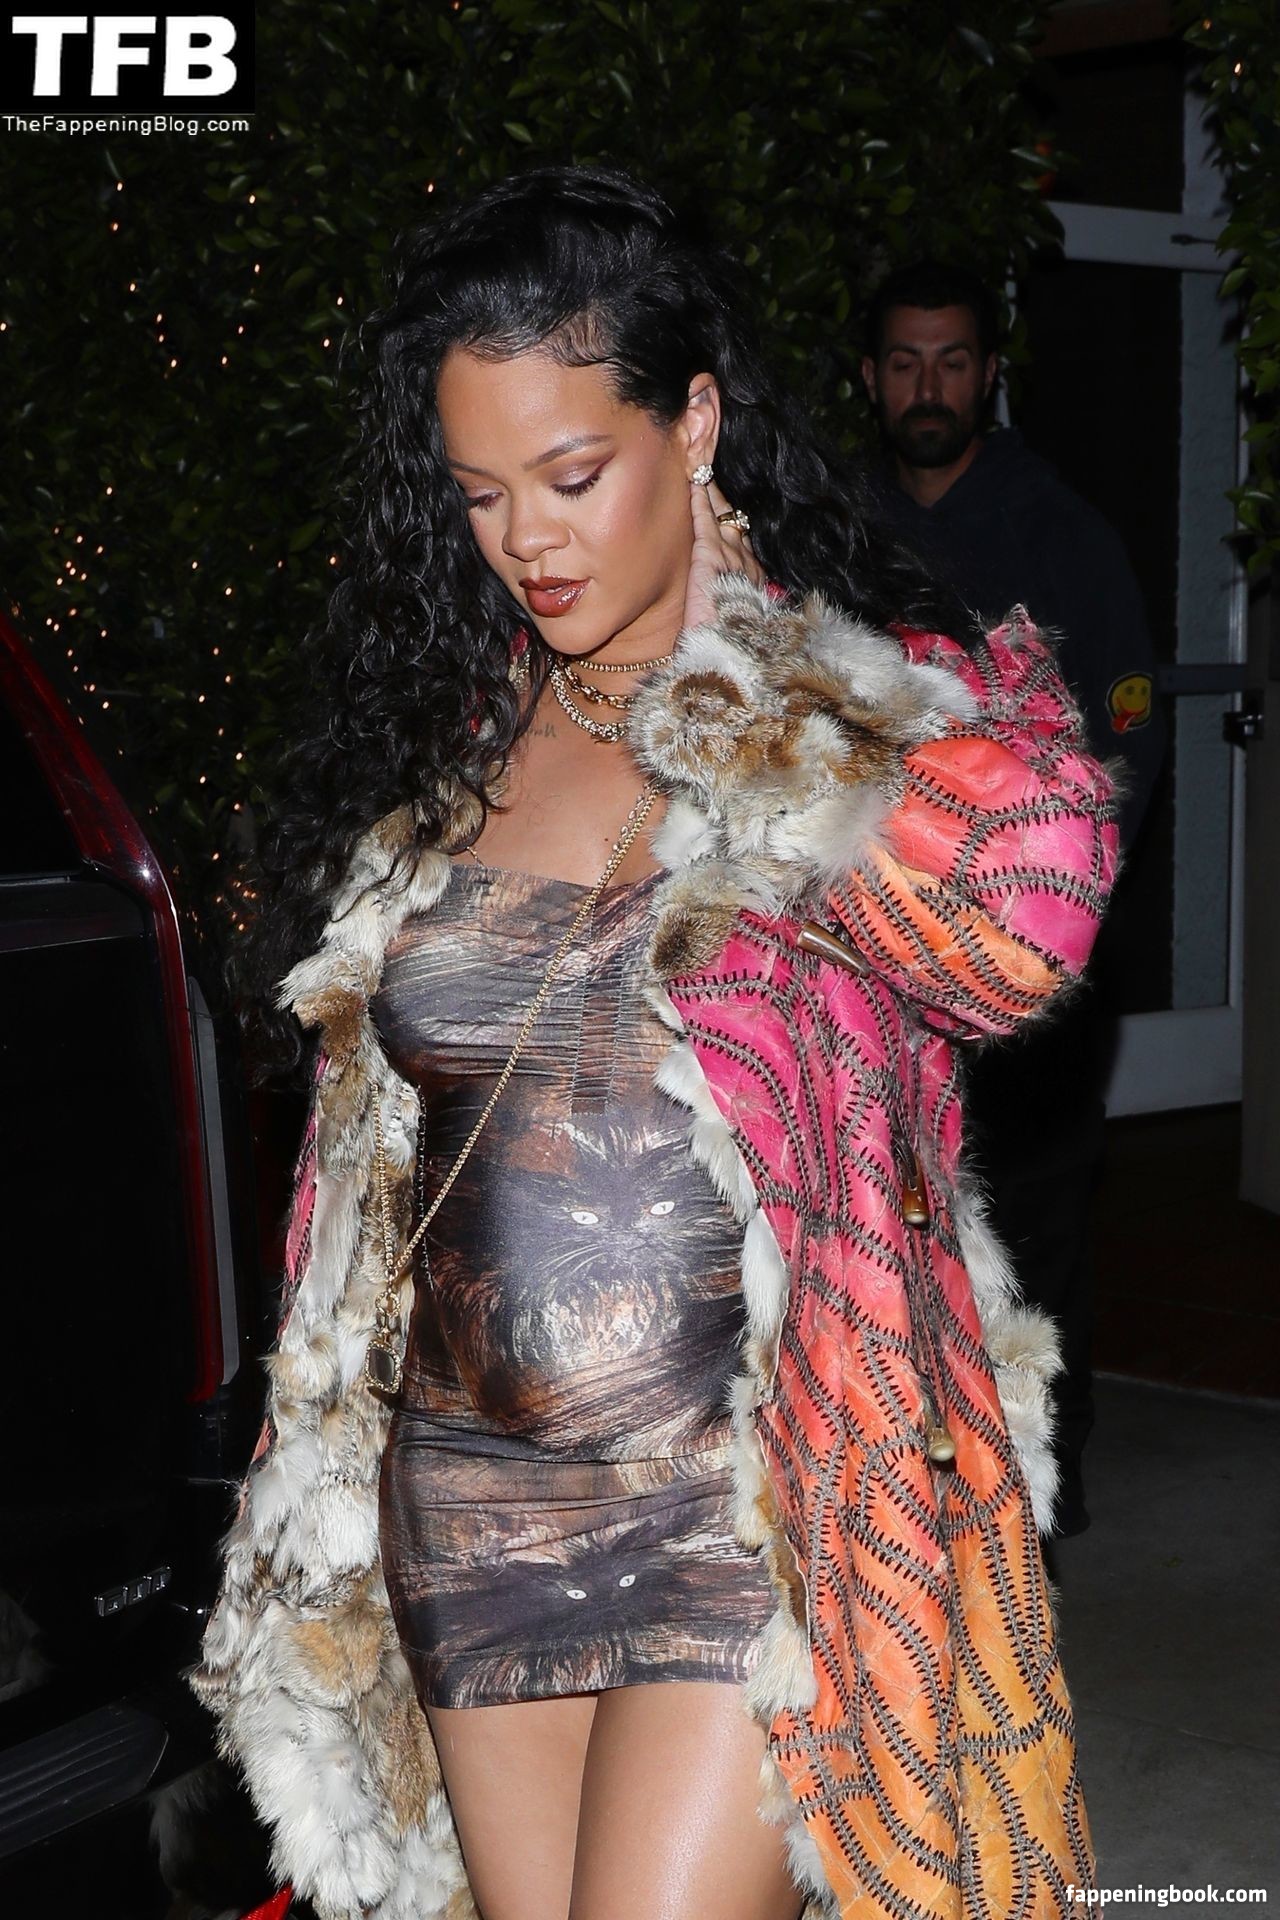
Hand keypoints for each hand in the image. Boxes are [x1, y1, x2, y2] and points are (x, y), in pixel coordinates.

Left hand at [682, 470, 765, 631]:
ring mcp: (731, 557)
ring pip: (722, 514)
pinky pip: (705, 520)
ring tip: (702, 468)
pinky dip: (699, 500)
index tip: (725, 503)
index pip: (742, 539)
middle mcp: (747, 562)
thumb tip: (718, 599)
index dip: (732, 519)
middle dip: (724, 497)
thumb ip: (728, 600)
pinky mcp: (710, 557)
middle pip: (735, 520)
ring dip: (712, 491)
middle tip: (712, 472)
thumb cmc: (726, 644)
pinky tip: (693, 484)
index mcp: (754, 578)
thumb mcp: (733, 617)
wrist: (728, 654)